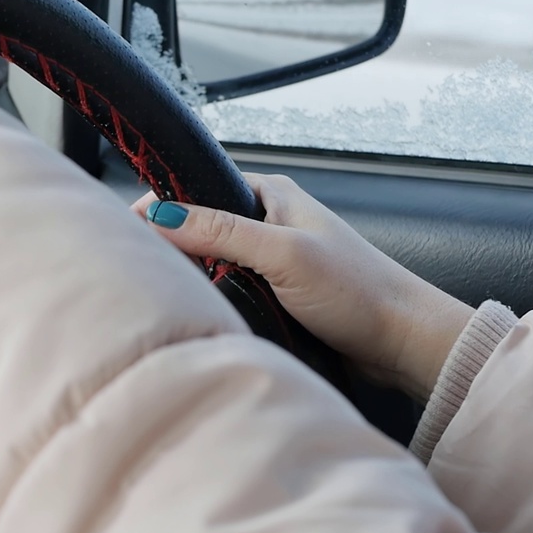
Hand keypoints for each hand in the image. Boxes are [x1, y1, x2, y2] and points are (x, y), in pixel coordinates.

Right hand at [133, 173, 475, 401]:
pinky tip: (205, 317)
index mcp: (272, 195)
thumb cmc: (360, 291)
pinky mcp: (277, 297)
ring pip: (212, 266)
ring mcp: (273, 262)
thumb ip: (222, 233)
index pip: (196, 188)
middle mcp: (270, 223)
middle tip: (143, 271)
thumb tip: (161, 218)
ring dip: (196, 282)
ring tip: (170, 298)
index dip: (159, 207)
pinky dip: (216, 305)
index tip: (126, 232)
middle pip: (199, 229)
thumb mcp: (284, 254)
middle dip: (173, 249)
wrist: (405, 343)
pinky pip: (230, 295)